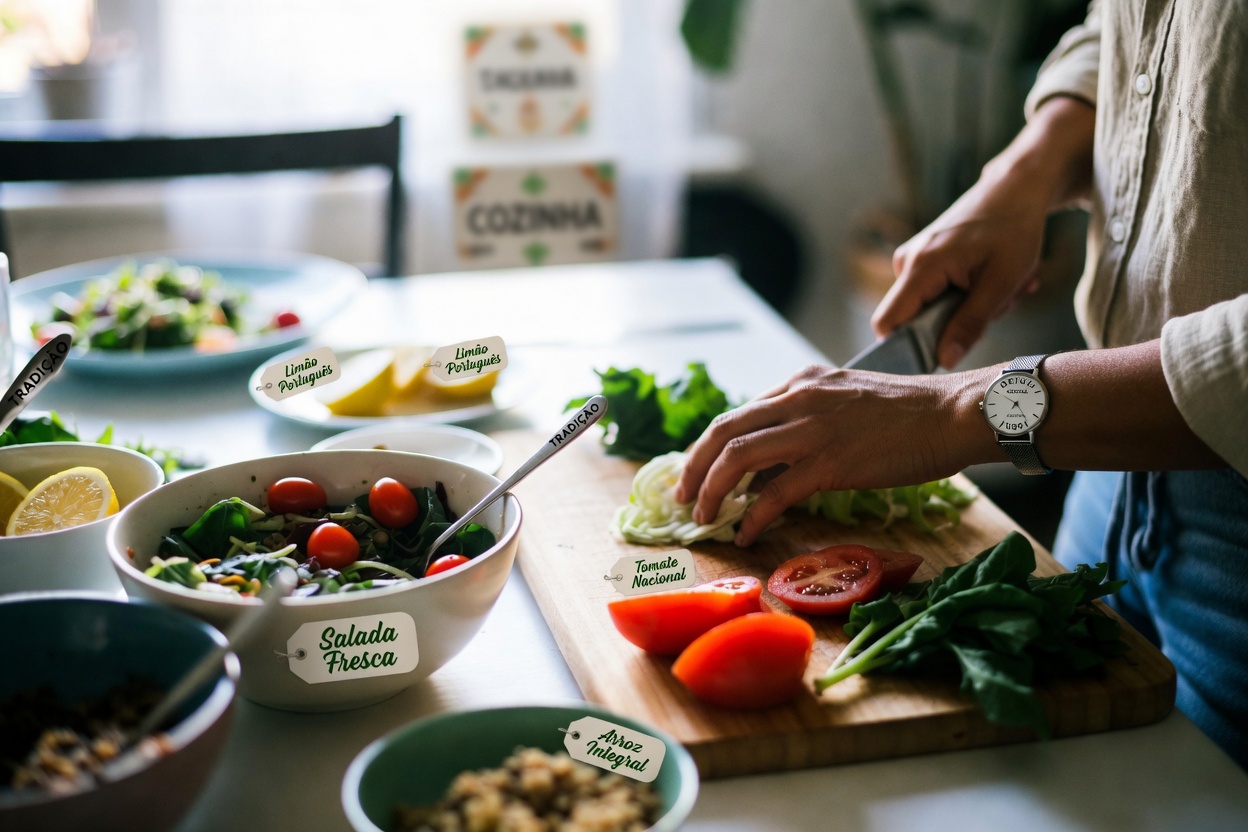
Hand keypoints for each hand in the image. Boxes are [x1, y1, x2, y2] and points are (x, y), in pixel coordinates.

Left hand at [673, 365, 983, 545]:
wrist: (953, 413)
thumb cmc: (910, 414)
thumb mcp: (846, 402)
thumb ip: (807, 423)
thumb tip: (771, 467)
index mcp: (801, 381)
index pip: (739, 413)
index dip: (711, 447)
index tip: (699, 472)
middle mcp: (798, 398)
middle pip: (723, 430)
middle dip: (694, 466)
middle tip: (684, 495)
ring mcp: (812, 429)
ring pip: (737, 457)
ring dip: (712, 491)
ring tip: (704, 516)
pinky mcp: (831, 461)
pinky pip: (775, 493)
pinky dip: (753, 516)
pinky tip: (746, 533)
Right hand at [873, 96, 1094, 368]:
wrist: (1016, 188)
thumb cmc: (1013, 228)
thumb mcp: (1001, 283)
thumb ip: (970, 324)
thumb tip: (944, 360)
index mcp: (921, 267)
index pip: (887, 322)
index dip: (903, 347)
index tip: (937, 355)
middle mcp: (907, 261)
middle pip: (915, 319)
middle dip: (956, 322)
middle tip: (998, 304)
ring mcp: (913, 258)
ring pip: (930, 308)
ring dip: (969, 307)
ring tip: (1002, 285)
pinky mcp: (922, 258)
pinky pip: (936, 293)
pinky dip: (967, 293)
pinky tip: (992, 277)